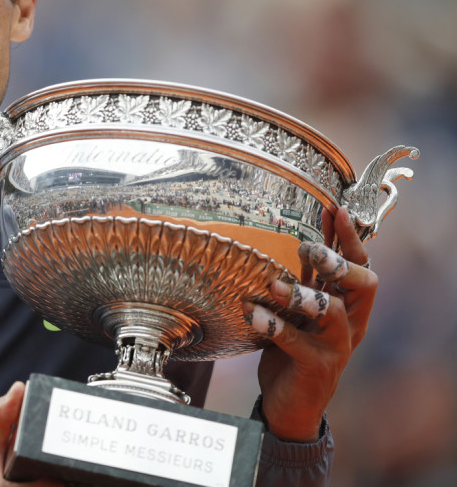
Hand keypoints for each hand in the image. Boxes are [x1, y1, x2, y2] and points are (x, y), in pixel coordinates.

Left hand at [241, 207, 377, 441]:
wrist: (290, 405)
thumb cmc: (294, 350)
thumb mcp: (302, 312)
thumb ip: (307, 281)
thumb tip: (306, 241)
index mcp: (349, 306)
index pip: (360, 265)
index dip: (349, 238)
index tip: (335, 209)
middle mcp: (350, 324)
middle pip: (364, 286)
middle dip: (339, 263)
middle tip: (309, 249)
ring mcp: (335, 346)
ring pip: (333, 313)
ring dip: (303, 294)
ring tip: (274, 284)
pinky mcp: (315, 366)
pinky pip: (295, 341)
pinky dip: (271, 324)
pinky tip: (249, 311)